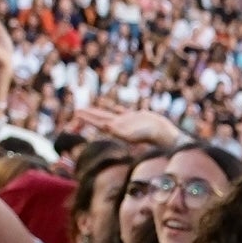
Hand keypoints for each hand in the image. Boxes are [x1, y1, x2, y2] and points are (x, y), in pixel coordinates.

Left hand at [69, 103, 183, 146]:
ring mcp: (128, 122)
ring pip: (110, 115)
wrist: (165, 135)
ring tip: (91, 109)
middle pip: (101, 119)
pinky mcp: (137, 117)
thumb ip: (119, 131)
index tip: (76, 113)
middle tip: (77, 111)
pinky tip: (114, 106)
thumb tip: (105, 125)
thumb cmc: (150, 136)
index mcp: (116, 129)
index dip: (87, 118)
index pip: (98, 122)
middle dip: (89, 115)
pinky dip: (117, 108)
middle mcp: (120, 126)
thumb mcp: (133, 133)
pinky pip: (124, 112)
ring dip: (100, 112)